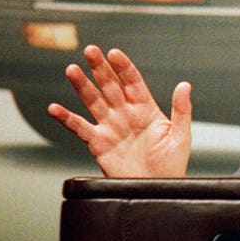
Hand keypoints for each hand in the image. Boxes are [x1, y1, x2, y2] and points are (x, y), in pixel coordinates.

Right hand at [48, 45, 191, 177]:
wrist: (157, 189)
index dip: (123, 67)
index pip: (133, 82)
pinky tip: (54, 108)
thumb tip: (185, 84)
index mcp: (146, 109)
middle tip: (90, 50)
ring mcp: (110, 127)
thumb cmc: (171, 165)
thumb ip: (181, 110)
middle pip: (110, 86)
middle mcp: (125, 114)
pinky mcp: (98, 143)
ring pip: (93, 101)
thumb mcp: (181, 136)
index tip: (114, 53)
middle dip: (100, 68)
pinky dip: (66, 118)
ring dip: (82, 86)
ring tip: (72, 70)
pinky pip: (80, 128)